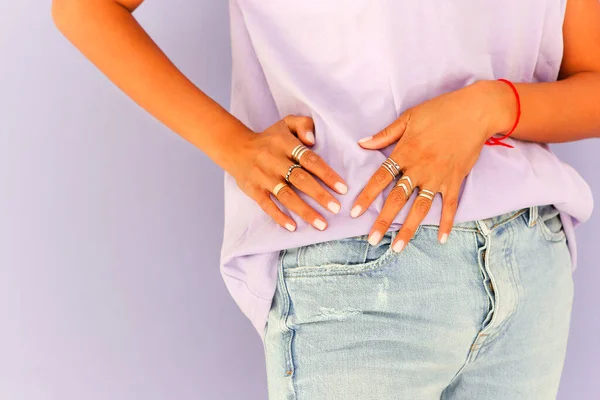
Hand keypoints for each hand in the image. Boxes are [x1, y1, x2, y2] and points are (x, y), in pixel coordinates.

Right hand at [228, 115, 348, 231]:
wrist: (235, 148)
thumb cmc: (269, 139)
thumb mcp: (286, 124)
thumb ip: (303, 125)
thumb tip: (313, 140)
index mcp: (284, 144)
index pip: (309, 159)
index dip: (326, 174)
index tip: (342, 189)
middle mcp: (273, 160)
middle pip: (300, 179)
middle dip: (319, 195)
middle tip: (336, 208)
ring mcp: (263, 177)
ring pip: (286, 195)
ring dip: (304, 211)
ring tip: (322, 224)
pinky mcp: (253, 190)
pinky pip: (267, 205)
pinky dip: (279, 216)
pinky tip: (293, 227)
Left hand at [351, 80, 514, 250]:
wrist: (475, 112)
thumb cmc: (440, 111)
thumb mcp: (408, 118)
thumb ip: (385, 135)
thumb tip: (362, 143)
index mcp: (405, 153)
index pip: (380, 178)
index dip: (366, 196)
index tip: (354, 212)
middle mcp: (419, 169)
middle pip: (397, 200)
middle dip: (383, 221)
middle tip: (371, 240)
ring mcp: (438, 177)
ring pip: (420, 209)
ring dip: (408, 229)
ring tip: (397, 247)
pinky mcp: (455, 181)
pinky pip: (450, 206)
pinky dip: (447, 223)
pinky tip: (441, 239)